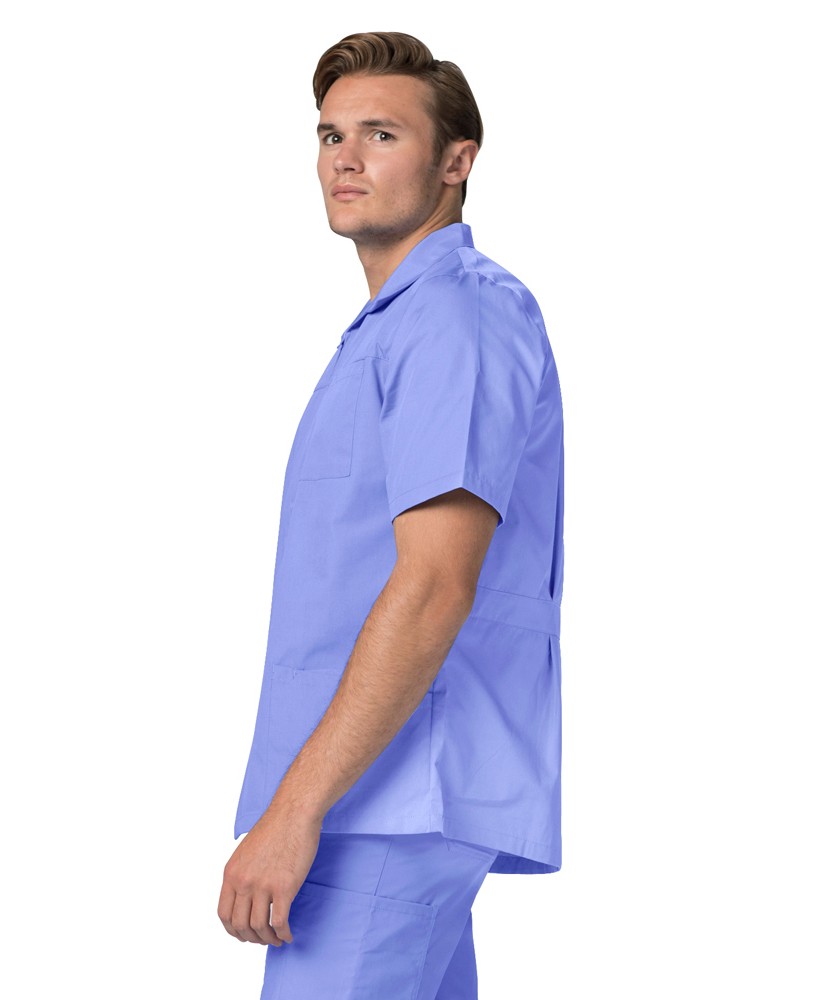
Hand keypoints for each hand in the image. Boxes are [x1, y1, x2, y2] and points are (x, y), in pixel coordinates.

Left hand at [218, 799, 321, 945]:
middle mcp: (243, 882)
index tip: (243, 934)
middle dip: (251, 938)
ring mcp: (263, 885)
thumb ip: (243, 874)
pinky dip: (283, 933)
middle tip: (262, 939)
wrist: (294, 813)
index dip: (233, 930)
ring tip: (276, 939)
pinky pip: (279, 921)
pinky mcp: (284, 887)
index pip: (224, 914)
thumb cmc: (276, 828)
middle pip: (240, 925)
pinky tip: (288, 934)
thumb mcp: (247, 851)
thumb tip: (247, 896)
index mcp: (231, 873)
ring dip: (267, 939)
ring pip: (259, 927)